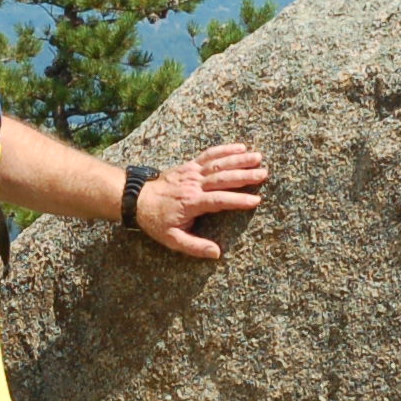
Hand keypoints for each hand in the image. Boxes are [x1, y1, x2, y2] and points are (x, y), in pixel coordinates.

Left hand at [136, 144, 269, 259]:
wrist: (137, 198)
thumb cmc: (155, 221)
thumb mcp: (172, 239)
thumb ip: (195, 246)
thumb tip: (216, 253)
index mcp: (192, 203)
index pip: (219, 200)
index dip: (238, 200)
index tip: (255, 200)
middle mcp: (194, 185)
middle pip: (223, 178)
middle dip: (245, 175)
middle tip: (264, 174)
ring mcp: (192, 172)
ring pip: (219, 164)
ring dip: (239, 159)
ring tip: (258, 157)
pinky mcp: (189, 166)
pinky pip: (209, 155)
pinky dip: (224, 149)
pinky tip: (240, 147)